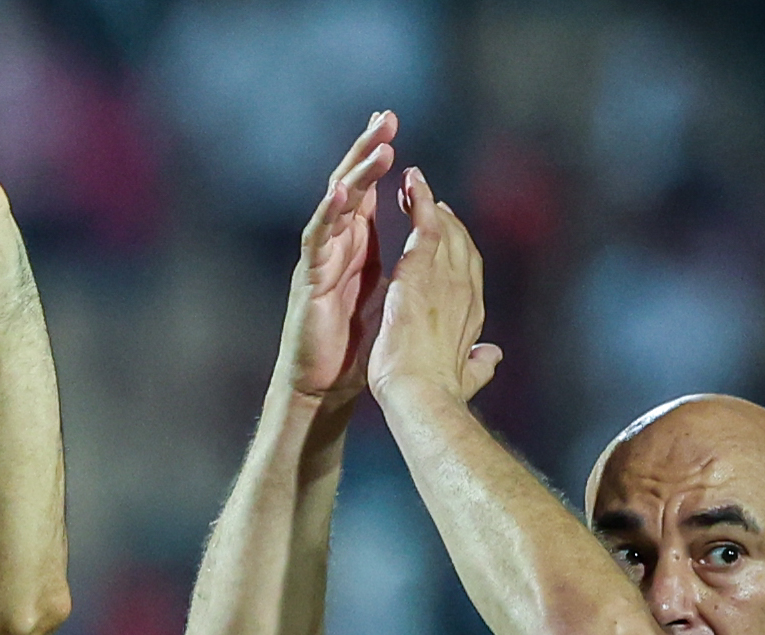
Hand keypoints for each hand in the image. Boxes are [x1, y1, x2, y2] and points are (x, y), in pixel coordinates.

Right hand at [276, 112, 397, 406]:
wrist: (323, 389)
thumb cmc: (357, 356)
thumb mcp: (398, 308)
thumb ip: (419, 285)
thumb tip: (456, 275)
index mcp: (359, 250)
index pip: (370, 193)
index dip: (381, 161)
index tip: (393, 126)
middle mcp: (337, 247)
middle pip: (352, 186)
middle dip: (369, 150)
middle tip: (387, 115)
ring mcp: (320, 260)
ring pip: (336, 204)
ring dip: (357, 171)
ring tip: (378, 143)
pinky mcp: (308, 279)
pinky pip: (317, 239)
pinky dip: (327, 212)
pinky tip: (341, 188)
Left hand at [366, 166, 502, 403]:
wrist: (421, 397)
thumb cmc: (436, 396)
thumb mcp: (464, 376)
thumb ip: (480, 364)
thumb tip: (493, 357)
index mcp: (470, 314)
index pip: (468, 272)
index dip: (460, 250)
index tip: (448, 232)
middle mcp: (464, 291)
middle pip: (461, 244)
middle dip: (445, 219)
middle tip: (429, 197)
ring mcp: (446, 280)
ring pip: (444, 230)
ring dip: (428, 203)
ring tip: (413, 180)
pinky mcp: (421, 275)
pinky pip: (425, 228)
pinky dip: (419, 203)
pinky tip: (410, 183)